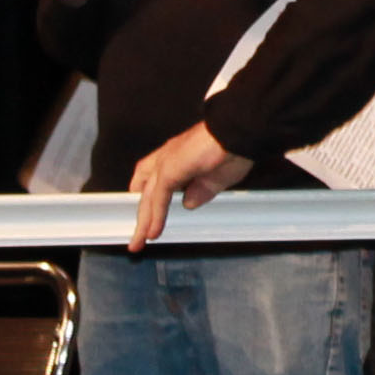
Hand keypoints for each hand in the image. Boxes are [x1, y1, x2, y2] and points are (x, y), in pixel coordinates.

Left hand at [125, 122, 253, 251]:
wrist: (236, 132)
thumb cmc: (233, 148)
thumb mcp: (216, 179)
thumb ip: (201, 192)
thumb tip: (188, 203)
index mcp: (178, 157)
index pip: (154, 177)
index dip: (149, 196)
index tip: (148, 213)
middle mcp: (167, 158)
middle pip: (146, 189)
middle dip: (142, 213)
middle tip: (138, 234)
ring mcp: (166, 162)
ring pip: (148, 197)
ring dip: (144, 220)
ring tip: (140, 241)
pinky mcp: (169, 170)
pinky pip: (157, 199)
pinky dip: (155, 216)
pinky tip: (152, 232)